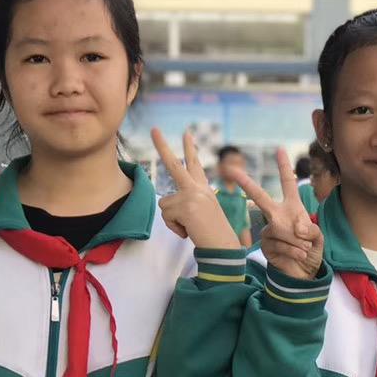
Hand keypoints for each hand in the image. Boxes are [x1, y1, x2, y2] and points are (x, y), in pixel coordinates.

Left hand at [152, 129, 241, 249]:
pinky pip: (166, 216)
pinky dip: (174, 227)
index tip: (186, 133)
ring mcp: (192, 195)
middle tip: (154, 129)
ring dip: (172, 220)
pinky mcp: (186, 205)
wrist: (223, 247)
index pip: (195, 165)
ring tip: (189, 226)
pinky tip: (189, 230)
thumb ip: (186, 202)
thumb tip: (167, 205)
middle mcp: (198, 188)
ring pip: (164, 204)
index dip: (190, 149)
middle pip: (175, 164)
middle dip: (162, 146)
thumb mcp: (200, 213)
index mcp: (203, 189)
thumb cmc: (212, 234)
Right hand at [235, 149, 323, 279]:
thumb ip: (310, 229)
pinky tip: (299, 256)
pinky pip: (279, 244)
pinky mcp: (265, 245)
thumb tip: (295, 228)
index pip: (288, 182)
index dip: (284, 166)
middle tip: (230, 170)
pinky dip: (293, 251)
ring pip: (281, 230)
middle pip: (260, 197)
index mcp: (292, 207)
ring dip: (298, 243)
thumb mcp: (317, 237)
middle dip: (245, 184)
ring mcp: (269, 230)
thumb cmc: (311, 250)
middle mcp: (277, 215)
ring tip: (304, 250)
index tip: (279, 149)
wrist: (304, 272)